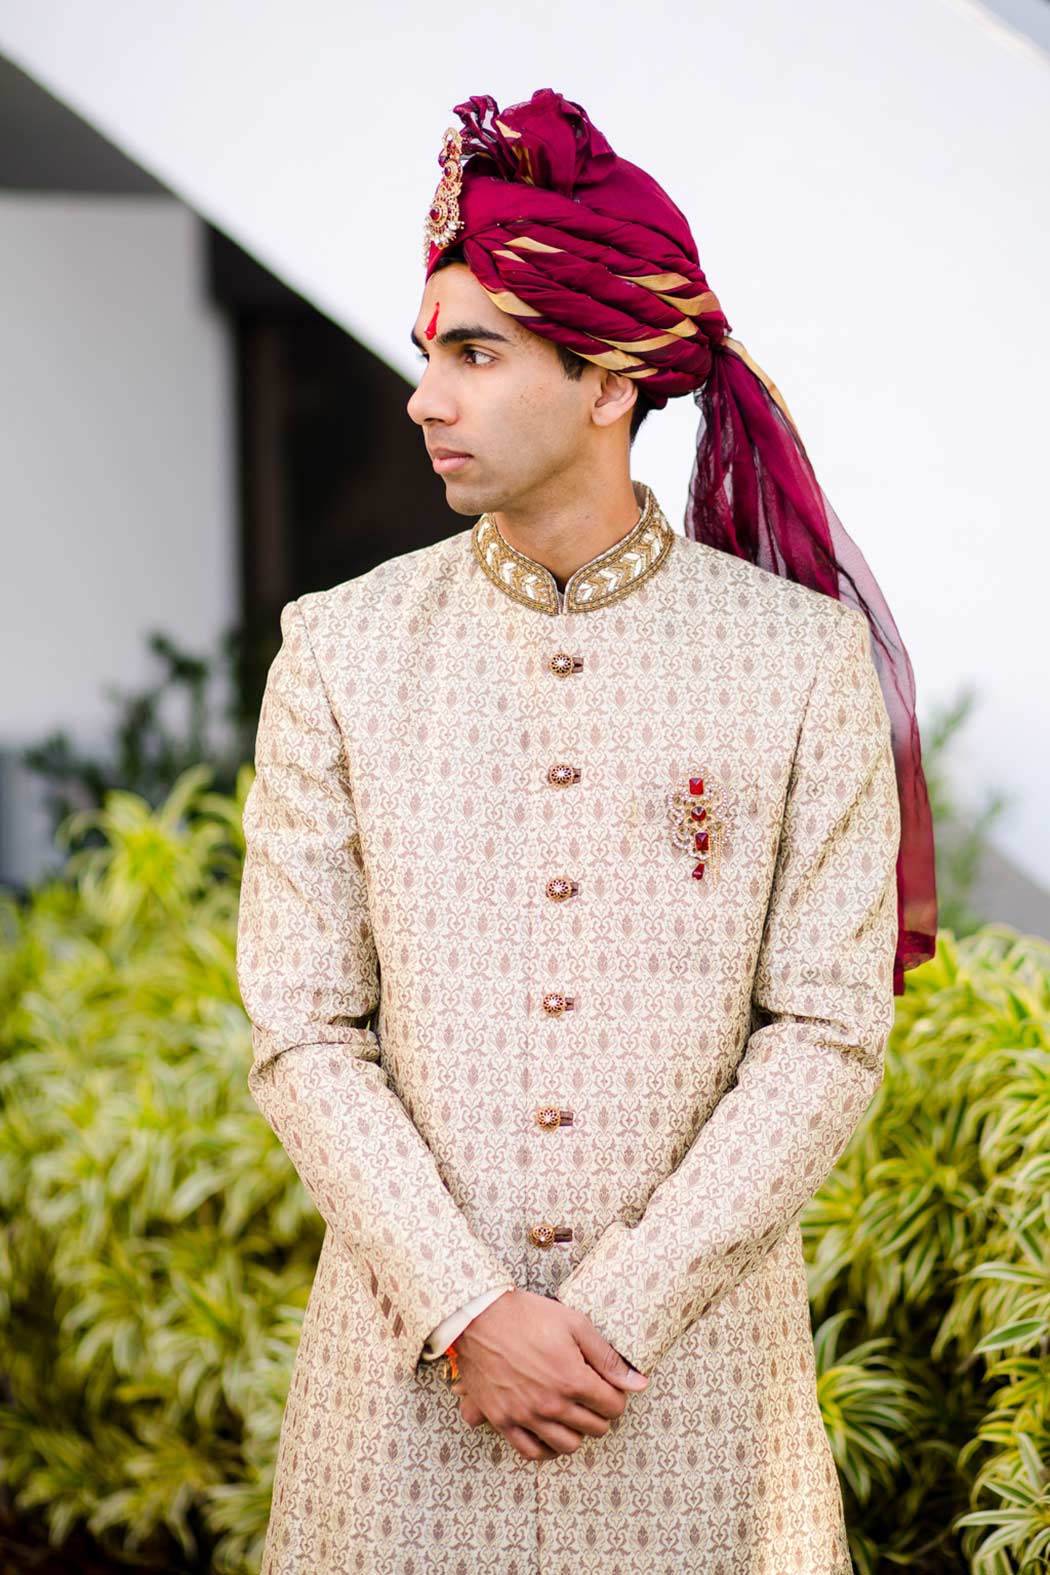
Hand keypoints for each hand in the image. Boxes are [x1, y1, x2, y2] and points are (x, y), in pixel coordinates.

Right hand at [448, 1288, 647, 1462]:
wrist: (479, 1317)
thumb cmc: (529, 1316)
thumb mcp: (575, 1324)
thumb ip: (608, 1358)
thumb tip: (639, 1384)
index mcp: (572, 1379)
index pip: (613, 1406)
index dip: (616, 1395)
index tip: (607, 1386)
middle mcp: (551, 1404)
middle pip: (594, 1428)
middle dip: (600, 1412)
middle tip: (591, 1396)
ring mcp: (525, 1416)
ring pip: (567, 1446)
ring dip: (576, 1432)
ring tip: (572, 1414)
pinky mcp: (503, 1420)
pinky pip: (531, 1452)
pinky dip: (546, 1449)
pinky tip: (550, 1434)